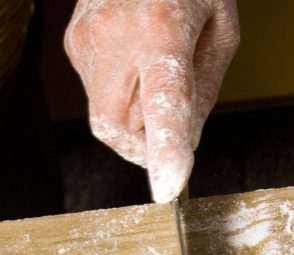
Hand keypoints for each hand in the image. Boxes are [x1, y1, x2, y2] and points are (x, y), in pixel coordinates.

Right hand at [65, 0, 239, 202]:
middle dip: (149, 140)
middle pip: (121, 129)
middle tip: (175, 113)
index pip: (163, 103)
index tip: (168, 186)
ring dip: (137, 115)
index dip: (165, 149)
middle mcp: (114, 35)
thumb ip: (203, 90)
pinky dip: (122, 94)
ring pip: (106, 118)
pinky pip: (97, 95)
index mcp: (162, 30)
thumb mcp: (222, 29)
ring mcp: (85, 38)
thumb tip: (184, 140)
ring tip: (156, 68)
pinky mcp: (72, 41)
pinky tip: (137, 57)